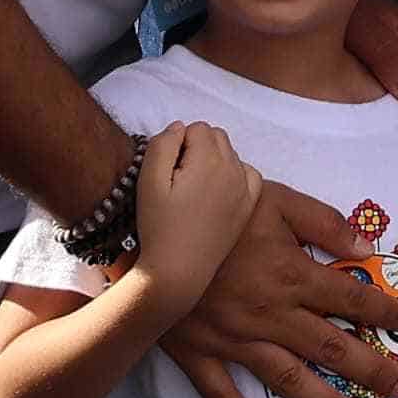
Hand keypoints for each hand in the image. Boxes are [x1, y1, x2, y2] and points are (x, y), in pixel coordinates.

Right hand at [134, 122, 265, 294]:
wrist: (179, 270)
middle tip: (176, 180)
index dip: (176, 145)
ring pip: (230, 154)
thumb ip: (162, 145)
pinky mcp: (248, 205)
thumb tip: (179, 127)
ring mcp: (245, 187)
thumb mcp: (148, 181)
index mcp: (210, 159)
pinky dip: (233, 175)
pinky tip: (214, 191)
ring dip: (213, 161)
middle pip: (216, 137)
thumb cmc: (159, 226)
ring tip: (191, 190)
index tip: (166, 171)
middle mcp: (234, 169)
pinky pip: (248, 173)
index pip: (195, 127)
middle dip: (196, 149)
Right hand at [163, 178, 397, 397]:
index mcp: (293, 276)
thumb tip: (367, 249)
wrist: (150, 227)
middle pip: (333, 349)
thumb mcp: (277, 199)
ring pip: (290, 380)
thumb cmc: (217, 210)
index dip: (386, 314)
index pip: (353, 301)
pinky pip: (222, 396)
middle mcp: (271, 315)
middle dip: (374, 371)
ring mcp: (234, 340)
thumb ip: (324, 223)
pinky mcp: (198, 355)